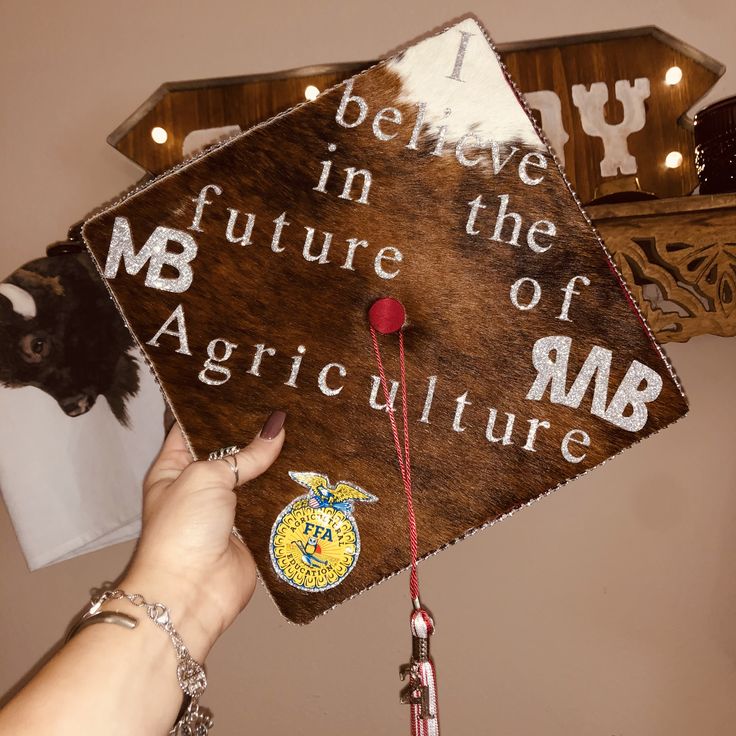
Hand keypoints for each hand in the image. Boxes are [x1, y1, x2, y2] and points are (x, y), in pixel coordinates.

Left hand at [117, 411, 285, 659]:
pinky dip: (288, 491)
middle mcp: (200, 487)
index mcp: (175, 469)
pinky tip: (312, 468)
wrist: (191, 593)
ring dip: (277, 462)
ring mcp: (228, 510)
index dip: (218, 408)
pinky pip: (273, 505)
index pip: (195, 428)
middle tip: (286, 405)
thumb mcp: (207, 477)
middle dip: (256, 434)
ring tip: (306, 429)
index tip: (247, 387)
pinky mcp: (253, 530)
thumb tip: (278, 426)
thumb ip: (246, 454)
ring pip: (257, 478)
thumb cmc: (182, 530)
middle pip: (232, 452)